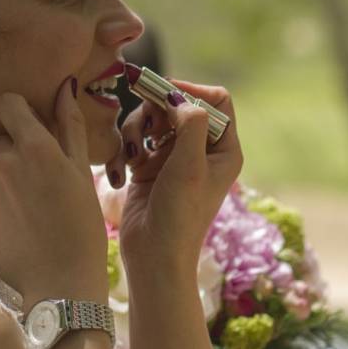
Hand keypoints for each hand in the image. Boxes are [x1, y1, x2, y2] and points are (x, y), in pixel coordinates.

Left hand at [0, 79, 107, 302]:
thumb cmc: (81, 225)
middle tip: (40, 185)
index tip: (26, 126)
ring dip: (5, 184)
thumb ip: (70, 125)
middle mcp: (4, 161)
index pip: (7, 104)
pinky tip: (15, 227)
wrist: (61, 282)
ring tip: (29, 212)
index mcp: (36, 146)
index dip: (16, 112)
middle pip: (1, 142)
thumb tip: (64, 86)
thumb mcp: (82, 172)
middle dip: (16, 154)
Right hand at [117, 79, 242, 278]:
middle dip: (158, 110)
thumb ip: (190, 124)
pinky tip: (123, 170)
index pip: (216, 101)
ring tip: (133, 153)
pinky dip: (128, 148)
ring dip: (138, 129)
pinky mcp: (150, 167)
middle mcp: (202, 150)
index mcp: (224, 149)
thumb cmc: (180, 215)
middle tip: (146, 124)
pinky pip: (137, 139)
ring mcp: (175, 158)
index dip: (191, 92)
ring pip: (154, 119)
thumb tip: (178, 96)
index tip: (164, 93)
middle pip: (179, 105)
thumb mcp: (190, 165)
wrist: (154, 256)